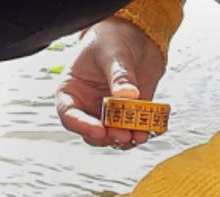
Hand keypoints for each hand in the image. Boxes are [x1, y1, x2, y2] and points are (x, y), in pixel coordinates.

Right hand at [56, 17, 165, 148]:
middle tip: (123, 134)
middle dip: (107, 136)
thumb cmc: (112, 38)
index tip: (99, 129)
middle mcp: (88, 105)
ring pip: (112, 135)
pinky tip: (149, 130)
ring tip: (139, 134)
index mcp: (73, 90)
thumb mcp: (113, 53)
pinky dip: (140, 132)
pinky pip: (132, 130)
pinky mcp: (129, 114)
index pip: (69, 114)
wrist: (136, 34)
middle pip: (91, 131)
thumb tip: (128, 95)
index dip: (82, 125)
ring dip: (125, 138)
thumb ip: (120, 75)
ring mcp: (109, 112)